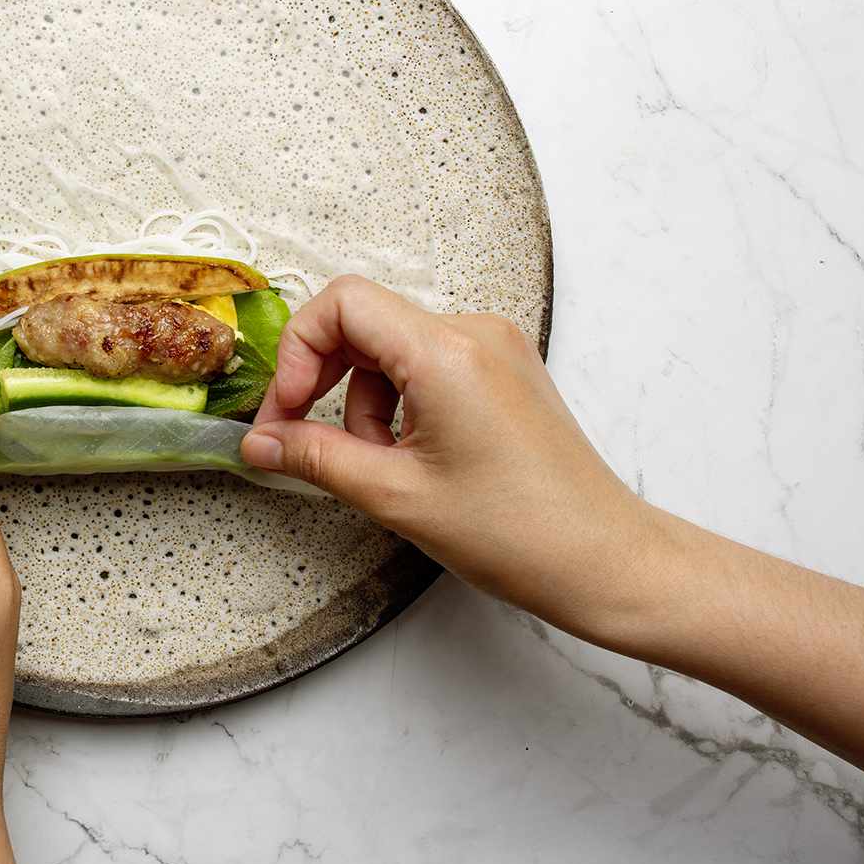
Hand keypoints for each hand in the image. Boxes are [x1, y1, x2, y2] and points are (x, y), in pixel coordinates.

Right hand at [240, 275, 661, 645]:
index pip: (343, 303)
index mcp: (446, 353)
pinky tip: (411, 458)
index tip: (286, 411)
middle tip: (300, 438)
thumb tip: (259, 443)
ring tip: (382, 467)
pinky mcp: (502, 372)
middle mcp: (473, 333)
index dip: (298, 351)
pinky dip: (399, 405)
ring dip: (364, 403)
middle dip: (323, 380)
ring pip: (391, 350)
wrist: (604, 560)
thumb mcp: (395, 496)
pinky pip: (426, 366)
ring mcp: (493, 349)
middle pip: (363, 322)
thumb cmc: (519, 532)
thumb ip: (315, 458)